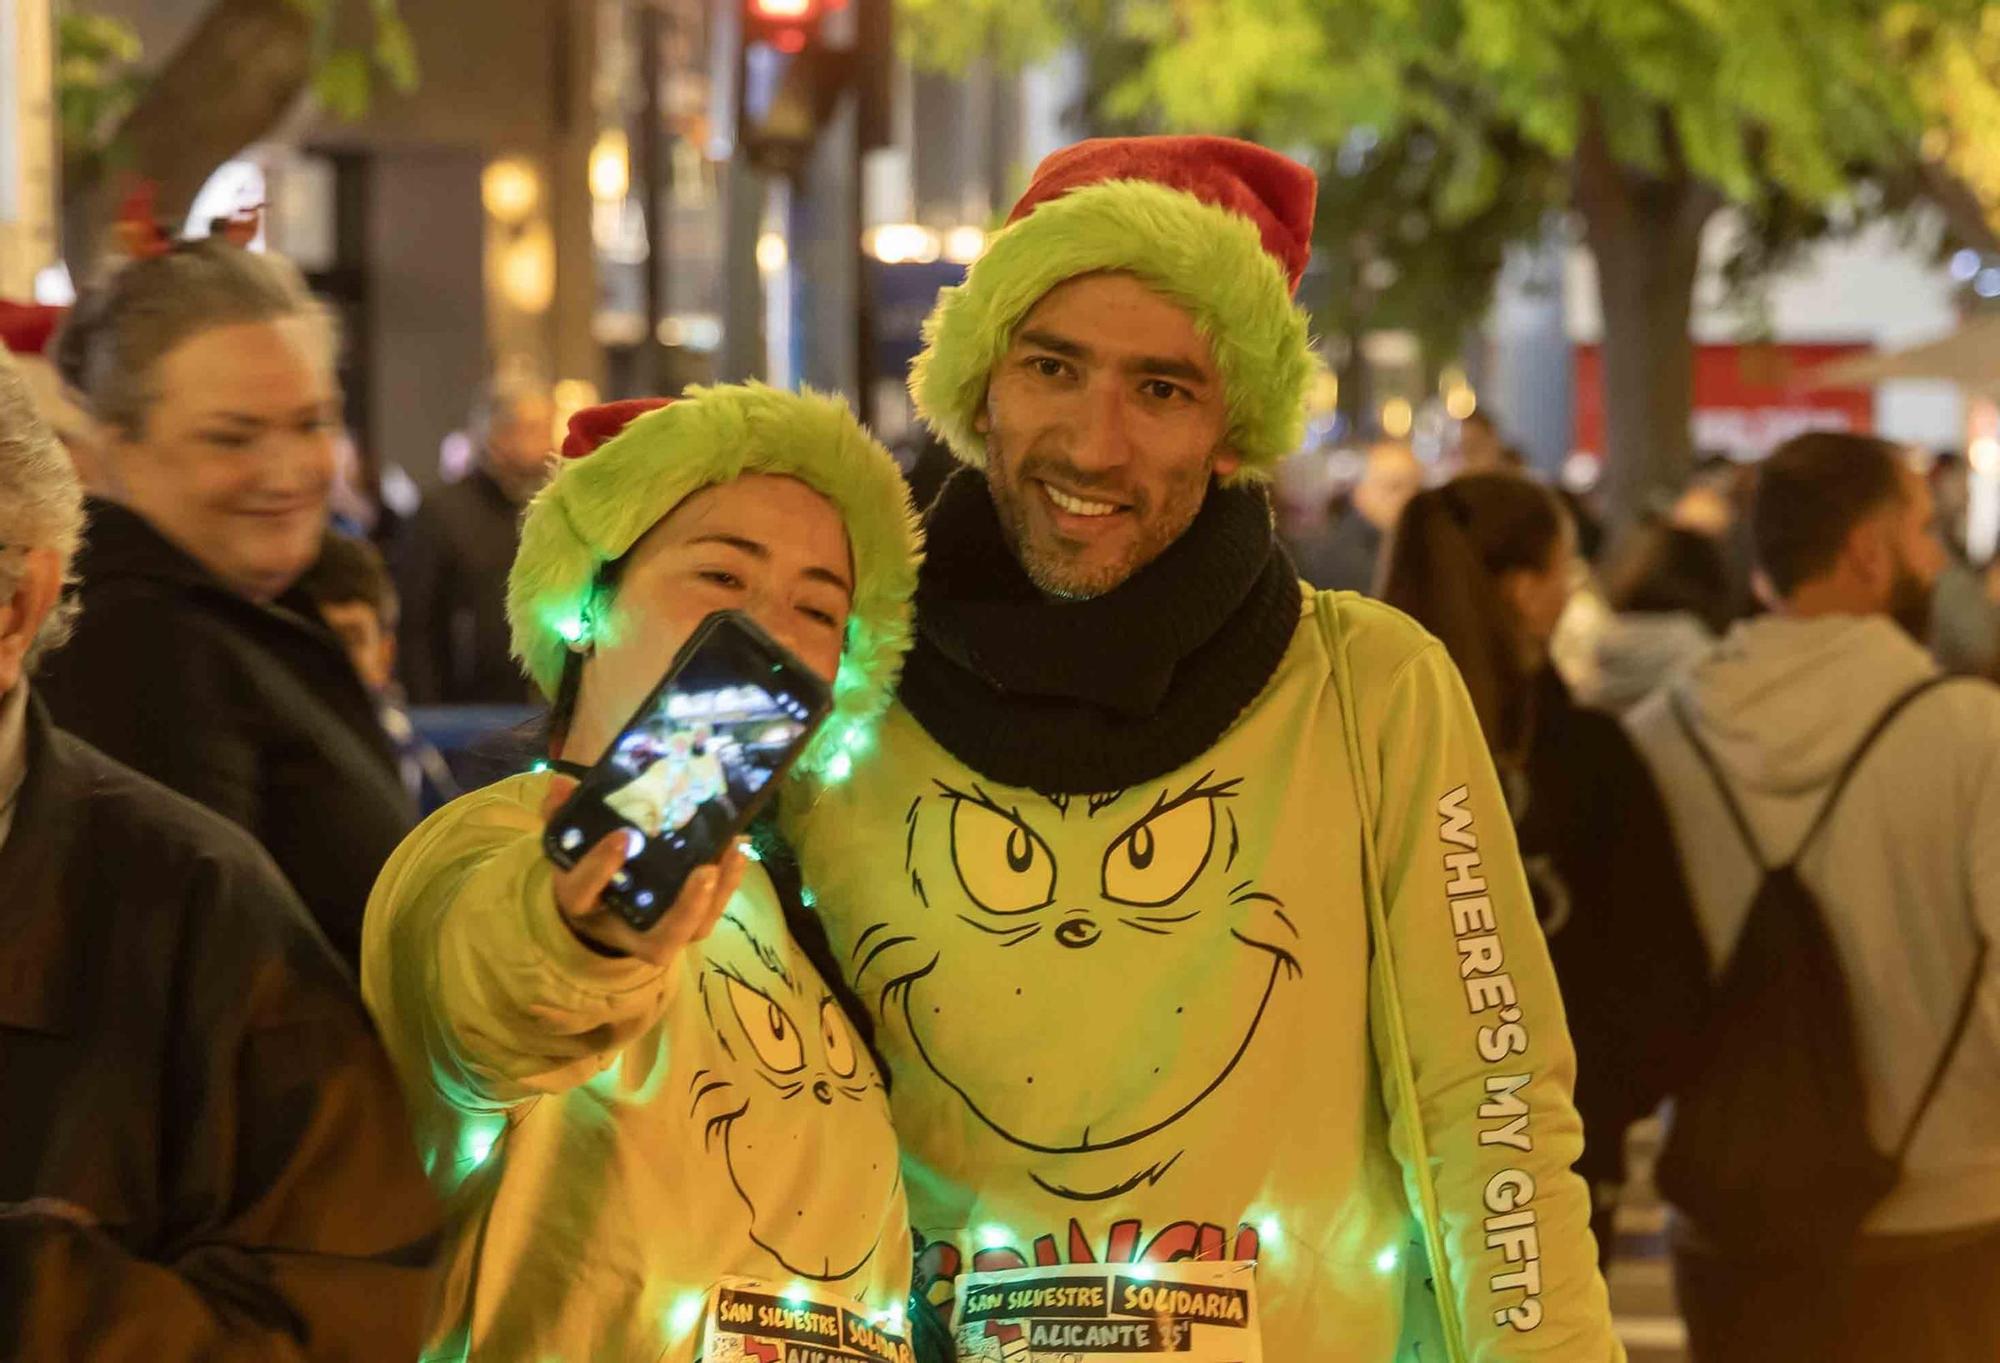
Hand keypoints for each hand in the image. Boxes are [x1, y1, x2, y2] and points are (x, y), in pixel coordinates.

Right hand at [539, 778, 745, 966]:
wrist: (595, 911)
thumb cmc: (585, 870)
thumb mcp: (566, 844)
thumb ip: (560, 814)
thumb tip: (561, 782)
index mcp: (580, 902)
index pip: (583, 892)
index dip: (600, 868)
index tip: (622, 837)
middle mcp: (623, 929)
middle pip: (658, 940)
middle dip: (684, 908)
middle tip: (704, 870)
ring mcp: (658, 933)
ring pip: (692, 931)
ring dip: (716, 896)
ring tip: (734, 853)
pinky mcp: (684, 927)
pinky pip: (709, 916)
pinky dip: (727, 885)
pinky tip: (738, 851)